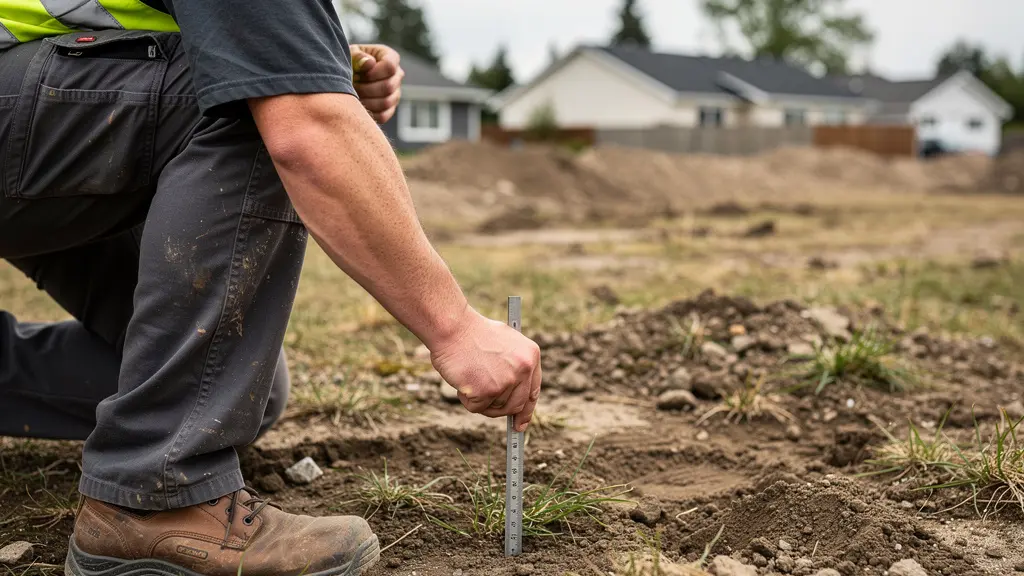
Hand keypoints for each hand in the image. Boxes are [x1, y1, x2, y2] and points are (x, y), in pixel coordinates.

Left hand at [351, 44, 403, 123]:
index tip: (358, 74)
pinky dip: (369, 113)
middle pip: (388, 86)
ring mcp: (395, 93)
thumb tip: (369, 63)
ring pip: (386, 102)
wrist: (347, 76)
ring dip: (366, 101)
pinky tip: (358, 106)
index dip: (373, 72)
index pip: (390, 66)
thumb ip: (358, 56)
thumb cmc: (350, 62)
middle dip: (366, 88)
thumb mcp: (351, 54)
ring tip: (353, 96)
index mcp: (390, 57)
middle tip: (352, 87)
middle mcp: (397, 75)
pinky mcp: (390, 108)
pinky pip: (383, 115)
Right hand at [431, 311, 541, 431]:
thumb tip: (513, 394)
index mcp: (531, 356)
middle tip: (487, 407)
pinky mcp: (487, 392)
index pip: (533, 391)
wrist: (453, 327)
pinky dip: (466, 399)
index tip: (520, 423)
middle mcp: (523, 370)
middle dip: (501, 410)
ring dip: (480, 399)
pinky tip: (462, 380)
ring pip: (495, 408)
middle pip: (516, 405)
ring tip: (469, 377)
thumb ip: (514, 365)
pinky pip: (477, 407)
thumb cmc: (472, 332)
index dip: (527, 410)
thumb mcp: (504, 342)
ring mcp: (506, 382)